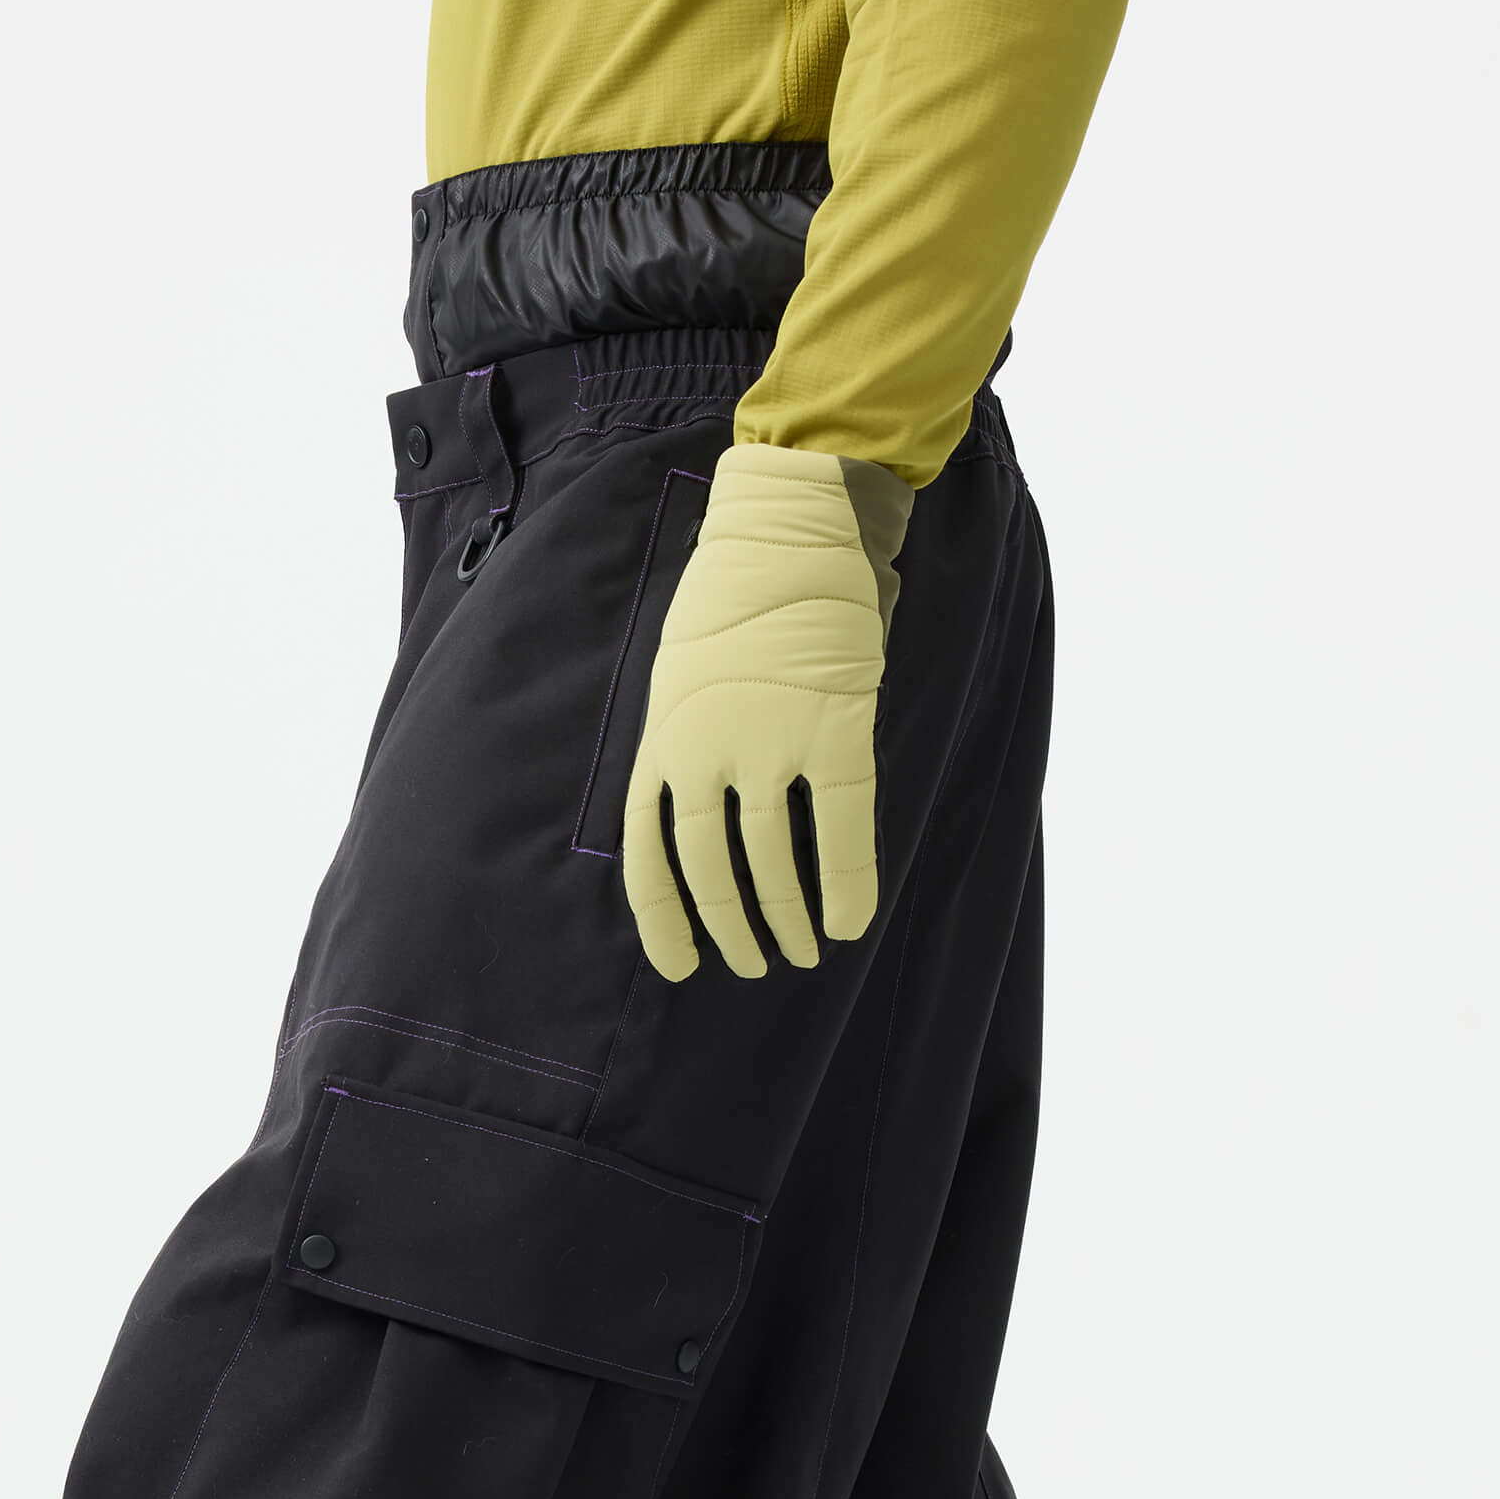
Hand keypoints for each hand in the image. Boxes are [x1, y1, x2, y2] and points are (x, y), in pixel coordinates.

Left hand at [622, 443, 909, 981]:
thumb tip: (709, 818)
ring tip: (804, 953)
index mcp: (662, 743)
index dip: (665, 920)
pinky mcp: (834, 731)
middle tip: (755, 964)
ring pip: (772, 860)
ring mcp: (769, 743)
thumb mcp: (682, 680)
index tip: (682, 968)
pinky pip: (842, 830)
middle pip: (710, 869)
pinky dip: (847, 886)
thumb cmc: (738, 603)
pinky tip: (851, 924)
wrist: (790, 530)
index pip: (648, 856)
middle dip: (732, 928)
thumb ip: (690, 748)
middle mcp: (705, 751)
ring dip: (788, 919)